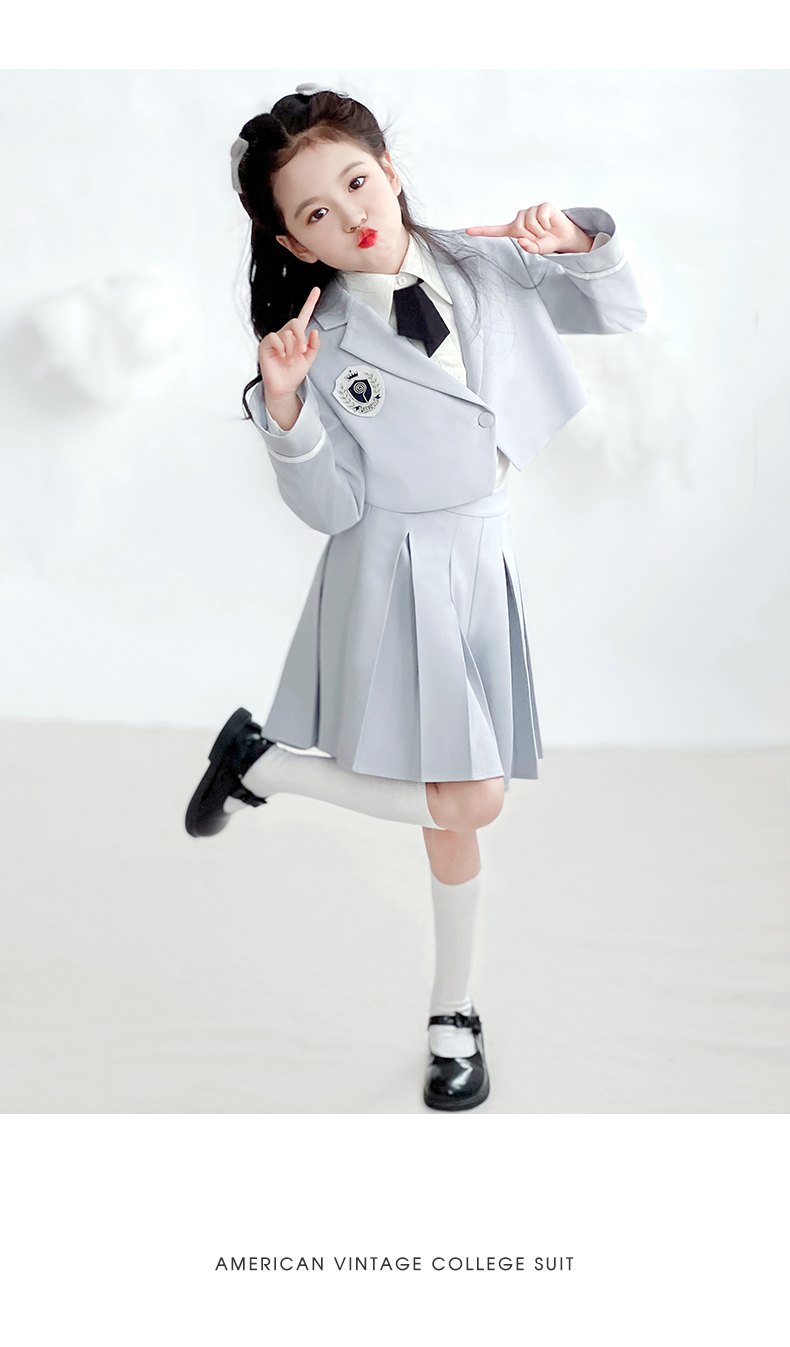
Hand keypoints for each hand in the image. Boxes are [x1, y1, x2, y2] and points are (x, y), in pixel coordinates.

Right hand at [258, 286, 321, 400]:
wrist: (285, 387)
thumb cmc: (294, 373)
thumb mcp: (310, 359)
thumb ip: (314, 345)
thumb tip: (314, 331)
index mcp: (297, 336)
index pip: (304, 316)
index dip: (310, 302)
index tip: (316, 290)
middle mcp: (286, 334)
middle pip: (295, 323)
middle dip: (301, 337)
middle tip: (302, 351)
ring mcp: (275, 338)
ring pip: (287, 333)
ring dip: (292, 348)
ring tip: (289, 359)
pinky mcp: (266, 344)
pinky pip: (275, 338)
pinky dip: (281, 348)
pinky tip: (281, 356)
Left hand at [466, 203, 590, 253]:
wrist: (564, 237)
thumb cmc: (547, 242)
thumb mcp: (537, 249)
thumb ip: (529, 247)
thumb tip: (520, 241)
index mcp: (515, 230)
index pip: (496, 231)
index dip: (482, 231)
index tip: (468, 231)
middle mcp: (521, 218)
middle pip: (519, 228)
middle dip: (531, 236)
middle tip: (539, 236)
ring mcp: (531, 211)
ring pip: (530, 223)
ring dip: (540, 231)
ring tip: (545, 231)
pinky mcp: (542, 206)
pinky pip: (540, 217)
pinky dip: (546, 224)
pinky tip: (549, 224)